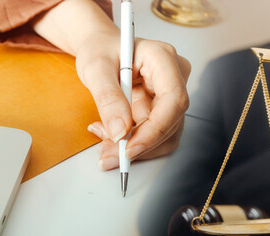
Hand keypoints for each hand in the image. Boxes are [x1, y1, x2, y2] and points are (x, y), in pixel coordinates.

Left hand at [79, 33, 189, 169]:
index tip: (130, 147)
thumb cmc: (101, 49)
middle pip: (170, 121)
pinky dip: (132, 141)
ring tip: (103, 137)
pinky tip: (111, 132)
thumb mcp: (95, 69)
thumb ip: (108, 98)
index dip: (155, 129)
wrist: (100, 49)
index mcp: (162, 57)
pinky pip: (154, 135)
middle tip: (108, 153)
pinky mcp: (163, 109)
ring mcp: (170, 94)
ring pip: (164, 134)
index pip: (174, 99)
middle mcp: (173, 76)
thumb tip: (120, 131)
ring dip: (133, 144)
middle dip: (138, 143)